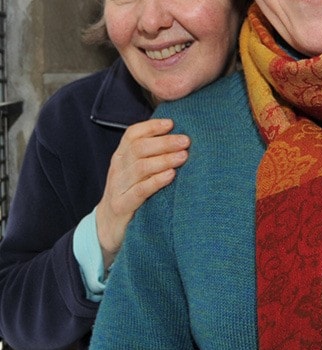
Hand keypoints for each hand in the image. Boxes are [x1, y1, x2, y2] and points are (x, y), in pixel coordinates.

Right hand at [96, 118, 189, 269]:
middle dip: (164, 142)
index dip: (151, 126)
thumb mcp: (136, 171)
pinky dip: (156, 181)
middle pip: (138, 149)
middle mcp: (118, 168)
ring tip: (183, 156)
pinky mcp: (122, 206)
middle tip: (185, 141)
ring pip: (140, 168)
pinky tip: (171, 175)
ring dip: (164, 159)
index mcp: (121, 156)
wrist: (107, 226)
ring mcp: (118, 187)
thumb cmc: (131, 192)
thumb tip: (179, 137)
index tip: (171, 123)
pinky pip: (139, 191)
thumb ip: (151, 155)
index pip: (132, 134)